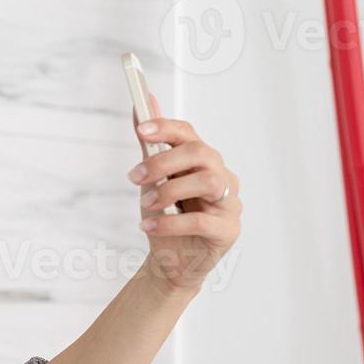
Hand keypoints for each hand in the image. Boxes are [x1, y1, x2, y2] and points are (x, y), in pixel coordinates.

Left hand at [130, 95, 241, 293]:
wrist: (170, 261)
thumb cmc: (165, 216)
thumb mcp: (152, 178)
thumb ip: (149, 144)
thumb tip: (142, 101)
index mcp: (203, 162)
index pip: (190, 135)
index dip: (167, 127)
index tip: (141, 129)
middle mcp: (222, 177)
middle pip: (202, 154)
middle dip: (164, 162)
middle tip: (134, 177)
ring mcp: (229, 204)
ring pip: (210, 182)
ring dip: (170, 191)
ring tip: (146, 205)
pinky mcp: (228, 231)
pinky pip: (203, 221)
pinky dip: (171, 223)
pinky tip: (149, 227)